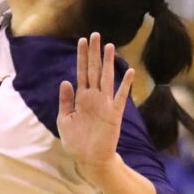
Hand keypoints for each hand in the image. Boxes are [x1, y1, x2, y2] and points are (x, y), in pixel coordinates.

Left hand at [57, 33, 134, 176]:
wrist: (89, 159)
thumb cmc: (76, 141)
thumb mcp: (64, 119)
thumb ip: (66, 100)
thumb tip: (65, 81)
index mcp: (81, 97)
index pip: (81, 71)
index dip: (82, 56)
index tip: (82, 40)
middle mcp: (94, 97)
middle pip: (94, 70)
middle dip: (94, 53)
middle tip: (95, 34)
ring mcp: (105, 104)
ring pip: (106, 78)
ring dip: (108, 62)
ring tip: (110, 46)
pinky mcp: (114, 114)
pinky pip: (120, 96)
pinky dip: (124, 84)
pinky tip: (129, 71)